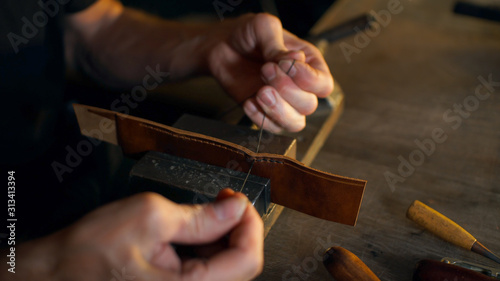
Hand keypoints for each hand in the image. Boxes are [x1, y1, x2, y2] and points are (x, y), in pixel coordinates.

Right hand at [6, 190, 262, 280]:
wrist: (55, 275)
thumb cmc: (90, 251)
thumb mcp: (149, 218)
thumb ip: (200, 216)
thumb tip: (236, 208)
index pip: (246, 260)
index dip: (250, 225)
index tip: (239, 201)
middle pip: (239, 265)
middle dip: (236, 228)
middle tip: (223, 201)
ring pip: (224, 269)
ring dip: (222, 237)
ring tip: (206, 212)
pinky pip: (206, 273)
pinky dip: (207, 248)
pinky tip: (194, 231)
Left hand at [208, 13, 333, 132]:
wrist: (222, 46)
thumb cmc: (248, 34)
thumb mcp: (264, 27)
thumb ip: (278, 44)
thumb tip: (296, 59)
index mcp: (309, 64)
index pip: (323, 84)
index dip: (308, 79)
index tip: (285, 65)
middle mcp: (300, 86)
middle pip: (309, 105)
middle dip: (286, 90)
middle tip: (265, 69)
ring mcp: (283, 102)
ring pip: (295, 123)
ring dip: (278, 110)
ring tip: (260, 92)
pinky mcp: (264, 113)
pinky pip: (271, 128)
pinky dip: (260, 117)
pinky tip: (248, 101)